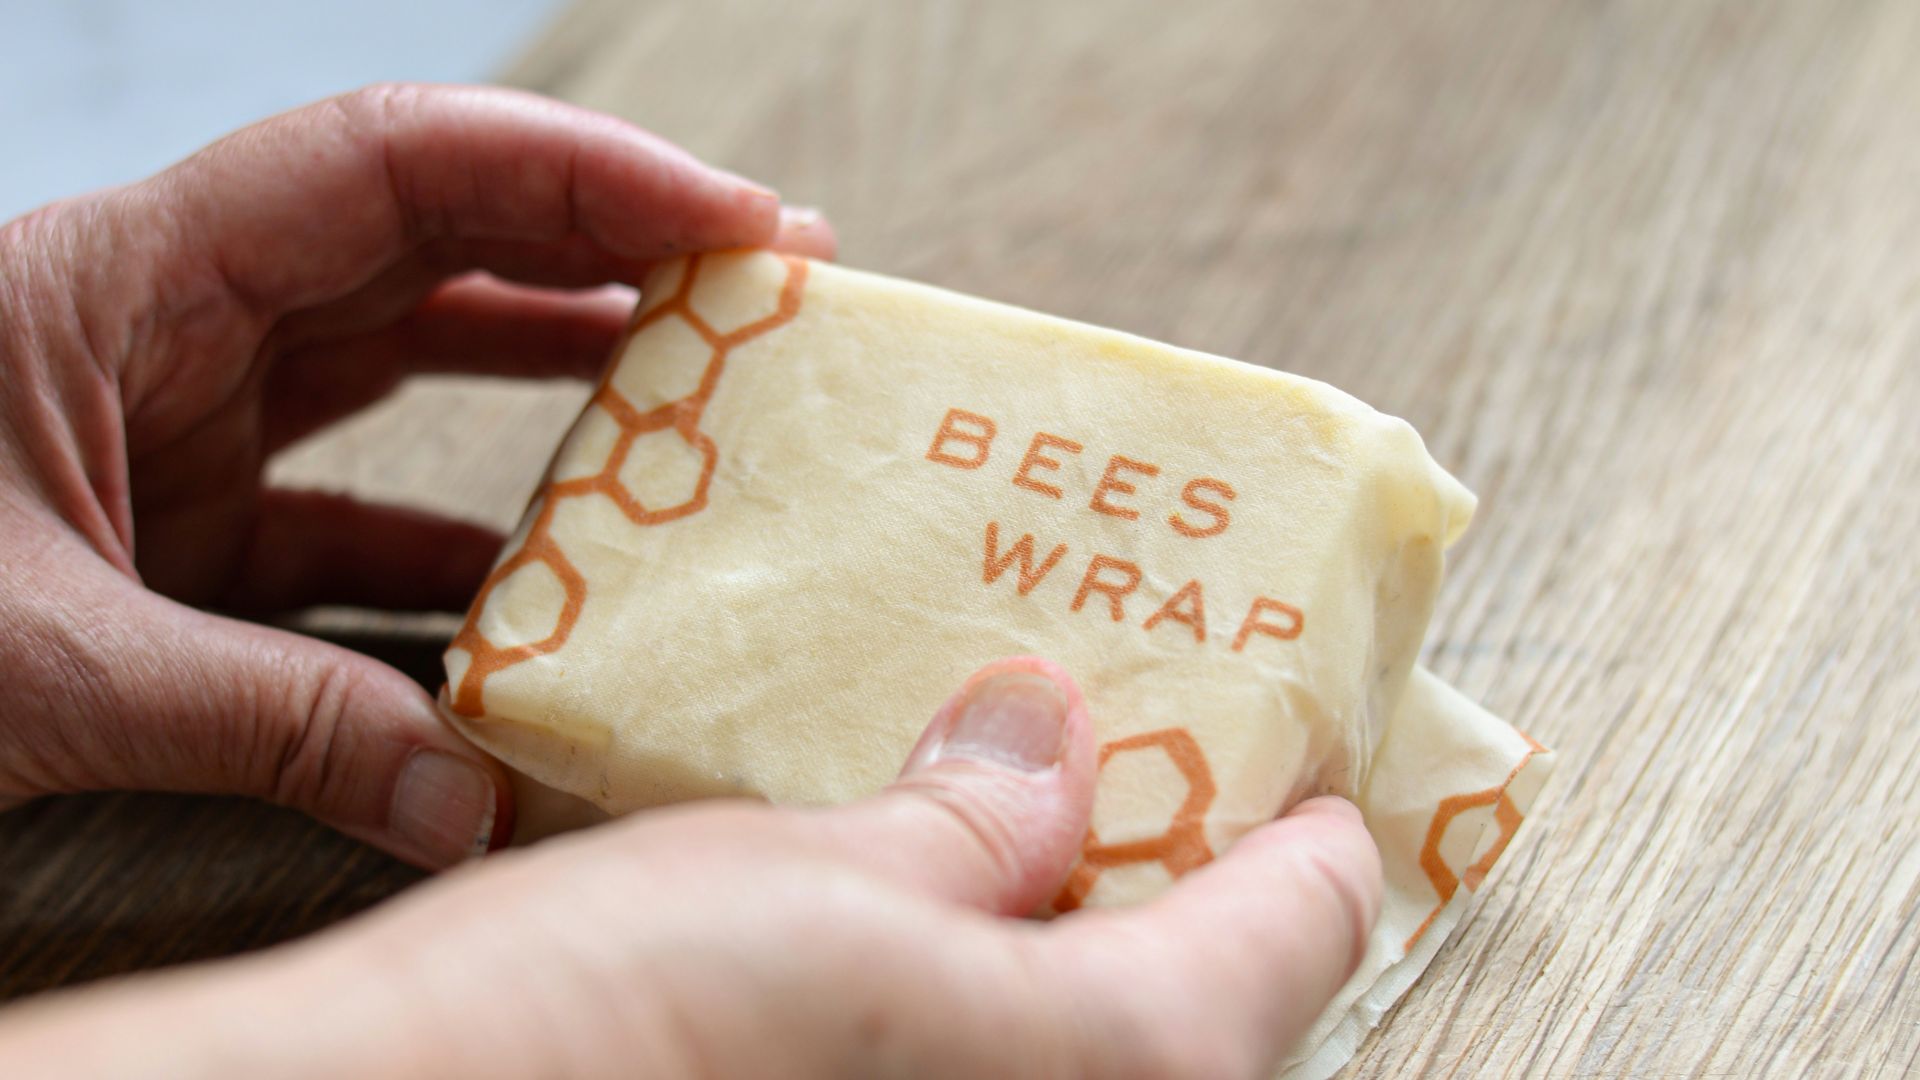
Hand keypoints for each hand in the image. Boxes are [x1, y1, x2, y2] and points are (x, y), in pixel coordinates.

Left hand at [0, 83, 834, 865]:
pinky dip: (462, 534)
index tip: (733, 221)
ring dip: (560, 370)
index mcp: (120, 281)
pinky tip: (557, 581)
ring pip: (409, 352)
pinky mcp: (178, 517)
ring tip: (705, 396)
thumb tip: (483, 812)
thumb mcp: (39, 667)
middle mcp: (167, 321)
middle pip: (432, 232)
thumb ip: (275, 727)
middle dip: (608, 243)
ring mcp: (178, 415)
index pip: (395, 167)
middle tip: (770, 280)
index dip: (580, 173)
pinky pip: (356, 498)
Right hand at [0, 659, 1380, 1077]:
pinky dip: (978, 973)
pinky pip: (984, 1051)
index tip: (1292, 727)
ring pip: (1090, 1021)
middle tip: (1130, 731)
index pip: (1308, 914)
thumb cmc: (608, 1035)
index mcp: (1134, 1072)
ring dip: (1067, 907)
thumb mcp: (819, 876)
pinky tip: (905, 893)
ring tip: (1007, 785)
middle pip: (1211, 983)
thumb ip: (972, 820)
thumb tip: (1044, 741)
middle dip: (1173, 849)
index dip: (1309, 800)